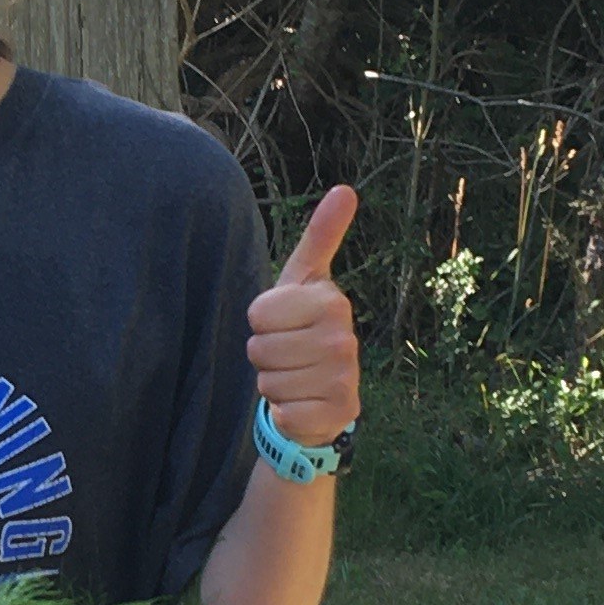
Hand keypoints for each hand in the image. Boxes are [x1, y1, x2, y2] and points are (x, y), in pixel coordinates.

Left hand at [247, 183, 359, 450]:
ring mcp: (346, 379)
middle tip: (289, 356)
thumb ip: (320, 236)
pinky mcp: (340, 415)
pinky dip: (284, 413)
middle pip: (259, 349)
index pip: (257, 314)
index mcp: (333, 301)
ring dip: (274, 384)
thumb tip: (344, 189)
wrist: (323, 394)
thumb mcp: (305, 282)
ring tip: (297, 378)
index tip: (284, 324)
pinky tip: (303, 405)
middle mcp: (345, 339)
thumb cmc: (304, 329)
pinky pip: (284, 414)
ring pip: (268, 383)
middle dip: (265, 357)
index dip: (261, 323)